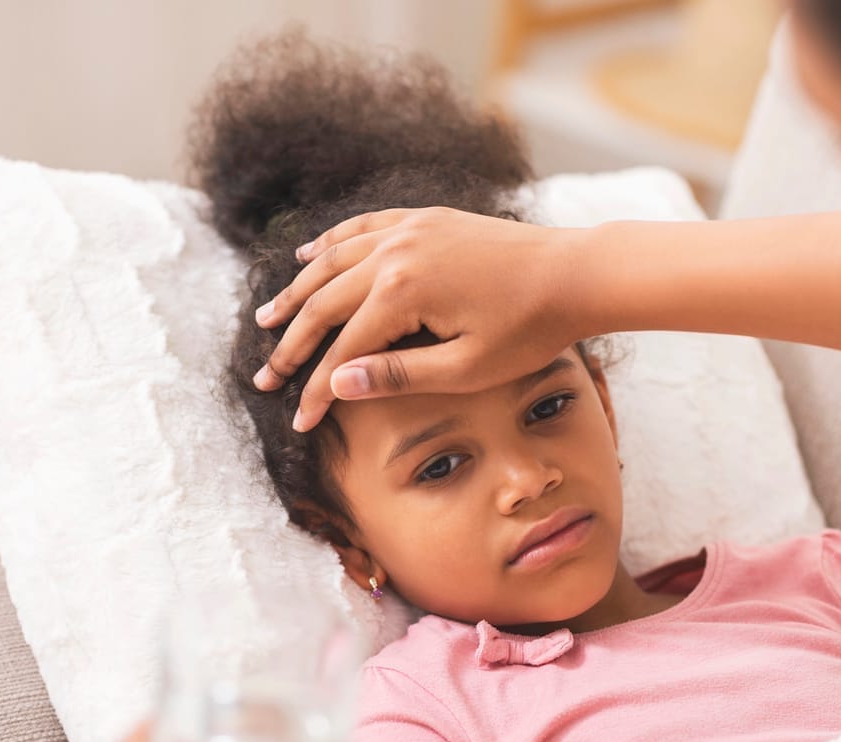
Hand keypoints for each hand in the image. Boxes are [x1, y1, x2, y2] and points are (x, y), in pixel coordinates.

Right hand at [253, 207, 587, 430]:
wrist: (576, 274)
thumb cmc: (529, 330)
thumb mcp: (466, 369)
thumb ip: (398, 375)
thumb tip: (335, 383)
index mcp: (403, 292)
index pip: (342, 351)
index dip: (317, 390)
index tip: (299, 423)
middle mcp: (395, 253)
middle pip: (324, 303)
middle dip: (291, 344)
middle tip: (266, 377)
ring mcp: (409, 230)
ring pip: (332, 261)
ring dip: (297, 292)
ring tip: (265, 319)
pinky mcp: (425, 219)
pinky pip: (361, 228)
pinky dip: (329, 245)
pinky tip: (308, 257)